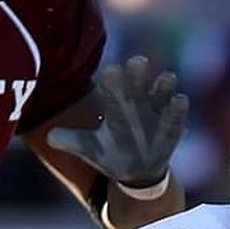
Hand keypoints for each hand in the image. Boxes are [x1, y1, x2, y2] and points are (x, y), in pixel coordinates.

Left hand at [46, 55, 188, 188]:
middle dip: (138, 73)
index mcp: (116, 102)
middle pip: (138, 83)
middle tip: (138, 60)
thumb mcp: (90, 148)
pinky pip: (177, 114)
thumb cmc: (110, 151)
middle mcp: (137, 101)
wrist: (136, 168)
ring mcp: (158, 111)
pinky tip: (180, 100)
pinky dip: (179, 108)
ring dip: (164, 85)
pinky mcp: (173, 124)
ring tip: (167, 78)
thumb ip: (72, 141)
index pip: (114, 86)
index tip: (111, 71)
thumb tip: (49, 138)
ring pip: (162, 92)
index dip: (113, 81)